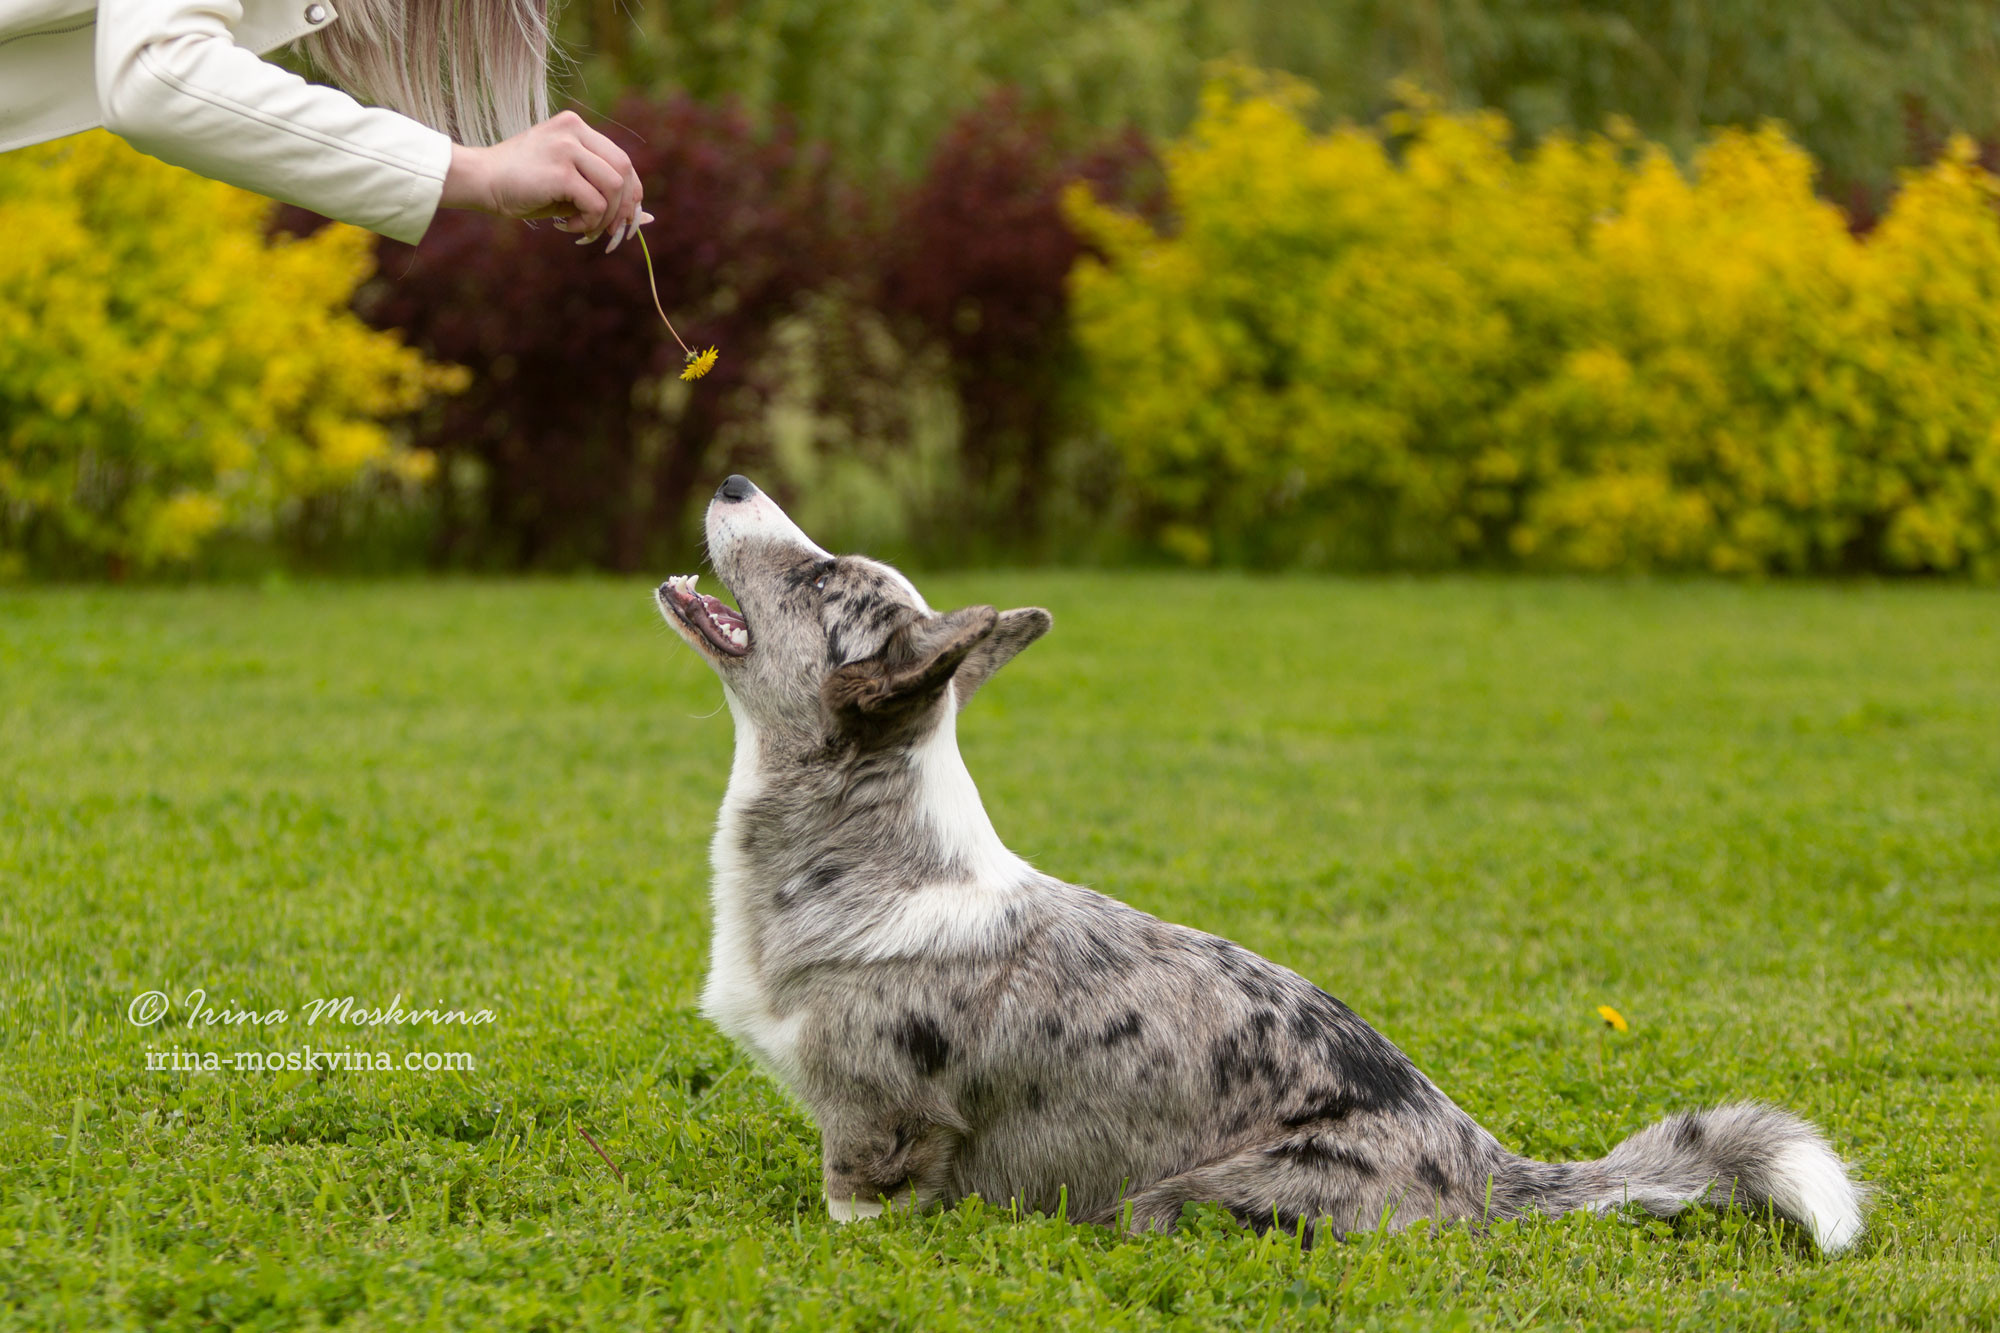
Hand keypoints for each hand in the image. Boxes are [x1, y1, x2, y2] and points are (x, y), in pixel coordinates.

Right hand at [440, 110, 650, 250]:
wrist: (479, 180)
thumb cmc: (520, 185)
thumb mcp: (567, 185)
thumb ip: (602, 194)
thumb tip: (647, 220)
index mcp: (575, 127)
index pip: (622, 159)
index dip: (631, 193)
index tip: (626, 219)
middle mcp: (573, 130)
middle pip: (624, 170)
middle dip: (625, 208)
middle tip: (611, 233)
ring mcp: (567, 147)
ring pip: (614, 187)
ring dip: (605, 218)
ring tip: (582, 229)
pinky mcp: (560, 171)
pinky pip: (596, 204)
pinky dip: (588, 223)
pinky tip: (566, 226)